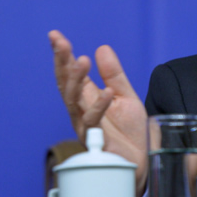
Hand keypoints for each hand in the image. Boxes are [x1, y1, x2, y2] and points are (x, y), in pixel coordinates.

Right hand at [50, 30, 148, 196]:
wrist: (141, 161)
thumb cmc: (130, 132)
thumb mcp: (126, 96)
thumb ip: (114, 74)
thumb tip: (101, 48)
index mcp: (87, 97)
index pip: (71, 73)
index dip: (62, 54)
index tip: (54, 36)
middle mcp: (81, 110)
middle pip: (66, 84)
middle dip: (62, 63)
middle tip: (60, 43)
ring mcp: (86, 125)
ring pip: (73, 101)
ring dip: (76, 80)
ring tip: (81, 61)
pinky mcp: (96, 140)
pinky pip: (93, 122)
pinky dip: (99, 106)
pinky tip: (107, 92)